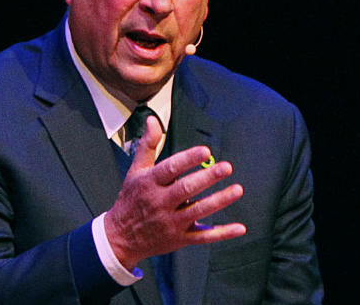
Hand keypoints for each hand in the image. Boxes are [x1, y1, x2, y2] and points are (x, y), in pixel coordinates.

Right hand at [103, 115, 245, 268]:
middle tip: (226, 167)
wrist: (120, 238)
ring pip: (198, 212)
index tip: (205, 150)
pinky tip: (239, 227)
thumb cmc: (131, 199)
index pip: (170, 169)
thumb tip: (152, 120)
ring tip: (237, 189)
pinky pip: (203, 236)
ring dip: (219, 201)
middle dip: (207, 178)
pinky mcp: (180, 238)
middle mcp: (161, 203)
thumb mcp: (135, 170)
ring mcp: (171, 222)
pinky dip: (222, 233)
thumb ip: (148, 144)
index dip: (188, 159)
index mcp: (150, 183)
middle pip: (186, 190)